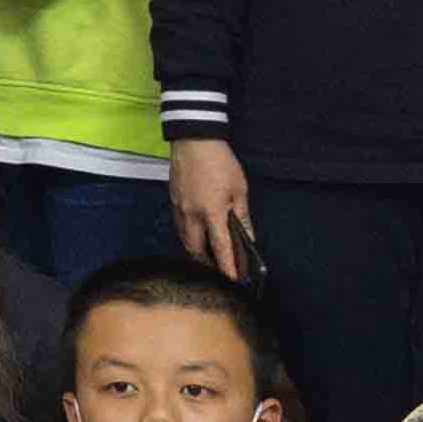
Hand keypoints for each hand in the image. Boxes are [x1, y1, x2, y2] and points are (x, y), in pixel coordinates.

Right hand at [168, 136, 254, 279]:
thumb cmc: (220, 162)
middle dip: (207, 263)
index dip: (228, 267)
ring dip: (196, 250)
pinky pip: (181, 226)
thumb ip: (242, 216)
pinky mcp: (174, 201)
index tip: (233, 280)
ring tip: (209, 254)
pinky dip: (189, 235)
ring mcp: (179, 208)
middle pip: (196, 250)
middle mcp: (192, 215)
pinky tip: (198, 233)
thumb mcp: (239, 189)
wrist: (194, 141)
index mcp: (212, 212)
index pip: (220, 247)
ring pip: (185, 239)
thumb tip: (248, 236)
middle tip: (219, 268)